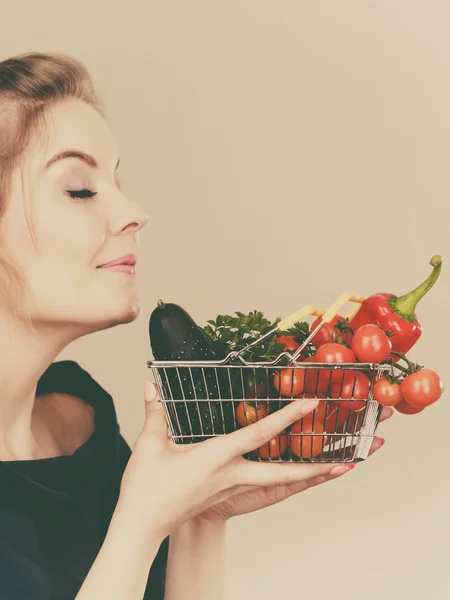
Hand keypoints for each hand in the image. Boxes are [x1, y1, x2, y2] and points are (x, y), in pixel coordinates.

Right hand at [116, 382, 357, 540]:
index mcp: (215, 458)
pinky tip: (307, 472)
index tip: (309, 404)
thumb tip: (151, 386)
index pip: (257, 434)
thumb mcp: (149, 446)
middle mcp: (231, 475)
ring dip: (313, 473)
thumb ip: (155, 412)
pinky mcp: (230, 495)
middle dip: (319, 461)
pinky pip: (268, 485)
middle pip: (283, 470)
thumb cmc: (146, 489)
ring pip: (281, 480)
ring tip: (343, 465)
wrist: (143, 526)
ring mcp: (233, 488)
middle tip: (351, 455)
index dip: (285, 418)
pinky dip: (293, 478)